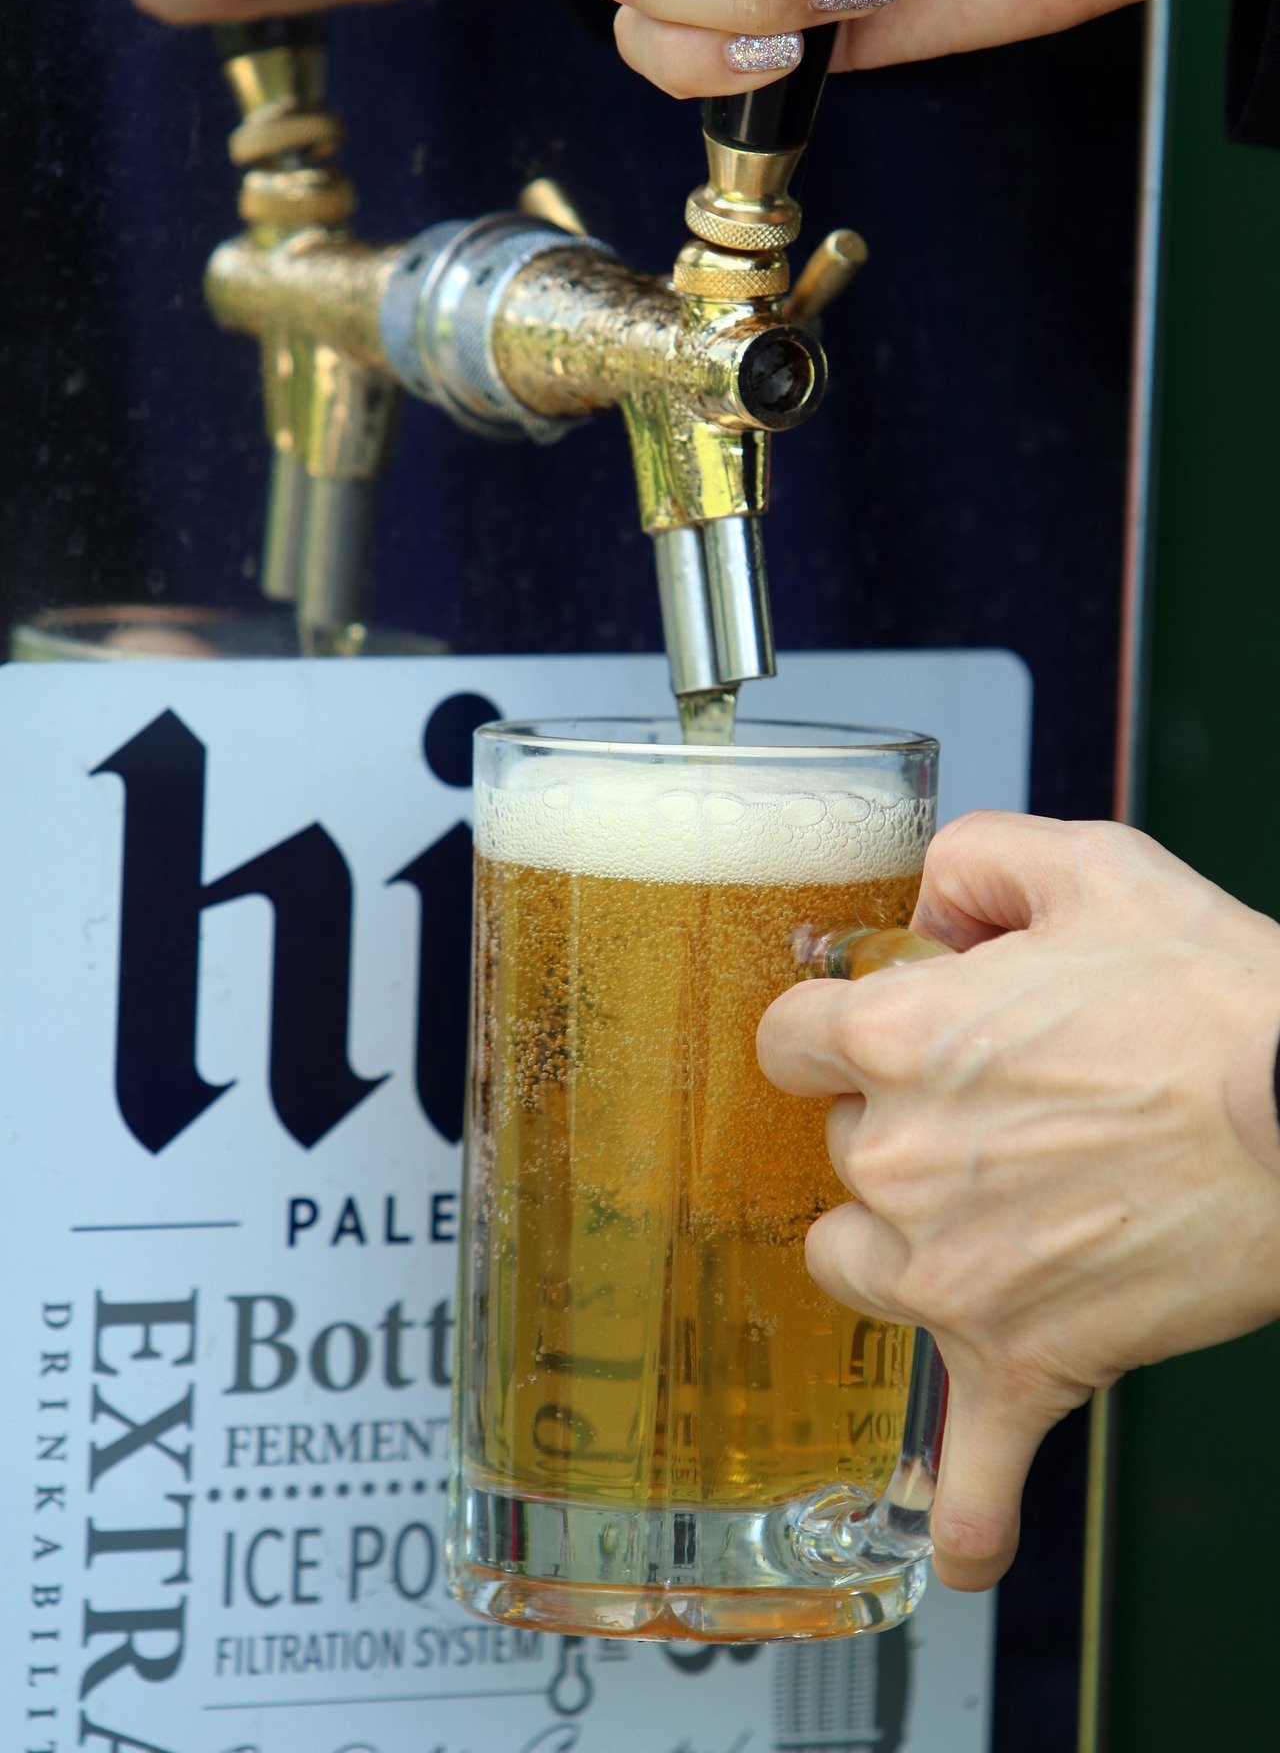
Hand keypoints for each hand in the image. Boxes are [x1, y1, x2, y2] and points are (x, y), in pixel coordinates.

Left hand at [757, 811, 1279, 1589]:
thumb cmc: (1216, 998)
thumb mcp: (1089, 867)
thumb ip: (976, 862)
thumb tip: (926, 903)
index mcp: (901, 1037)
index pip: (787, 1039)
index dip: (833, 1029)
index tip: (868, 1036)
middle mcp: (901, 1157)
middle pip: (835, 1148)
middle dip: (895, 1124)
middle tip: (994, 1112)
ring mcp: (953, 1272)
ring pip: (852, 1266)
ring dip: (898, 1248)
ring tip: (980, 1223)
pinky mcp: (1027, 1359)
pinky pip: (975, 1468)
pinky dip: (969, 1506)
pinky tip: (960, 1536)